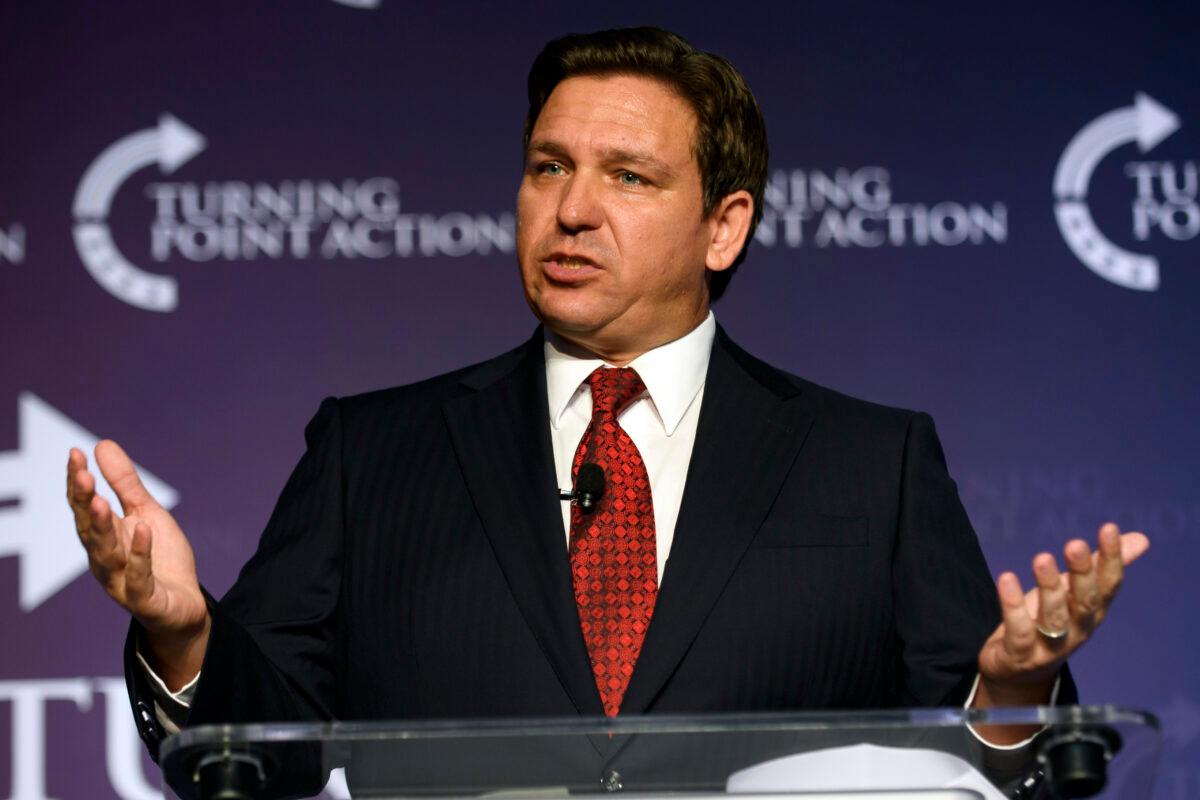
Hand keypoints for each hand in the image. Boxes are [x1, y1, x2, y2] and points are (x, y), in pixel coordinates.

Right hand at [67, 441, 209, 689]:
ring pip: (106, 554)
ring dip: (101, 529)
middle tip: (82, 473)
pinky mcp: (144, 600)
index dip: (78, 482)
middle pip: (89, 528)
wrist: (184, 605)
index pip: (84, 507)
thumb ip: (125, 484)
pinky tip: (143, 531)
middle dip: (83, 501)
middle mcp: (105, 559)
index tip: (75, 453)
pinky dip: (139, 556)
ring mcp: (121, 581)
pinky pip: (138, 579)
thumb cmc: (161, 558)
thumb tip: (102, 444)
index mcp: (104, 537)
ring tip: (100, 501)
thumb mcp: (148, 514)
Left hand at [976, 522, 1149, 706]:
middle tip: (1075, 544)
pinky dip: (1012, 606)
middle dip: (1082, 573)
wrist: (1018, 672)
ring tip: (1042, 558)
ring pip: (1054, 618)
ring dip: (1049, 588)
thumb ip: (1101, 566)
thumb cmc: (1049, 622)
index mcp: (1092, 612)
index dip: (1111, 559)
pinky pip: (1019, 631)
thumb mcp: (1073, 592)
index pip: (1108, 586)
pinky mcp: (1020, 655)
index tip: (1108, 529)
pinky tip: (1006, 579)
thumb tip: (1140, 539)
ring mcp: (1049, 646)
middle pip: (1085, 602)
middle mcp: (1077, 630)